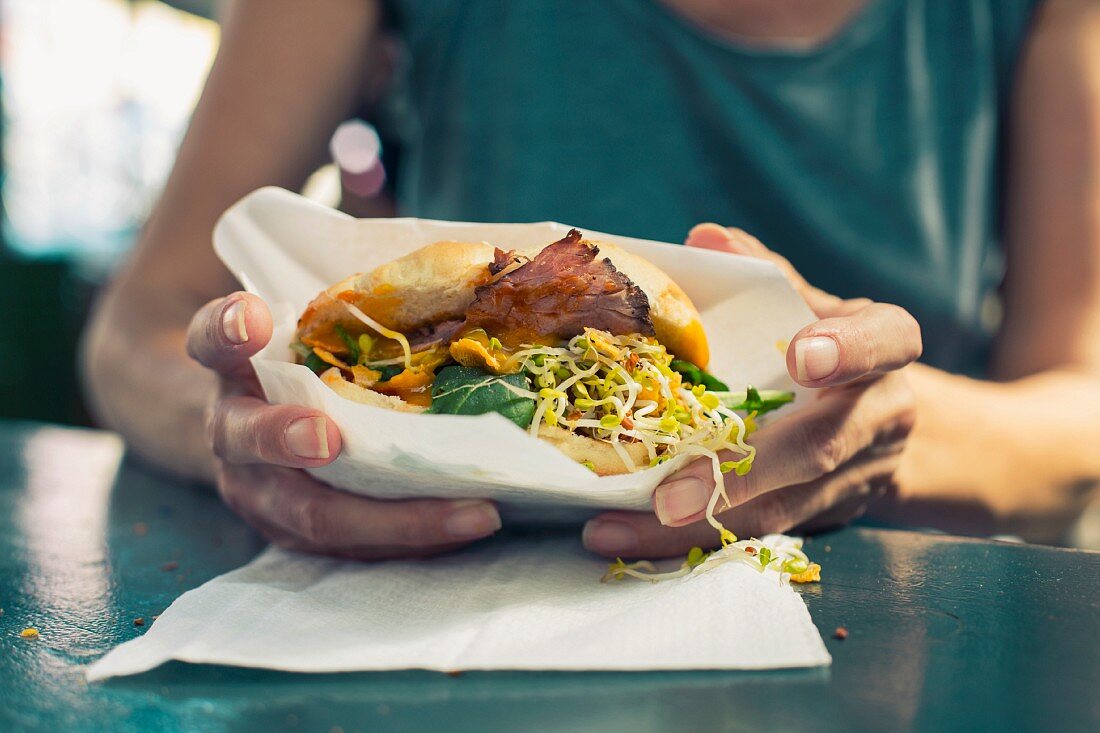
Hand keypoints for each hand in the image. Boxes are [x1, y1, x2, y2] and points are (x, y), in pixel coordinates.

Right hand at [186, 292, 501, 558]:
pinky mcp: (294, 533)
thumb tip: (477, 260)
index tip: (252, 316)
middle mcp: (233, 429)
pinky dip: (410, 537)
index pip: (215, 337)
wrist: (247, 429)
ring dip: (390, 519)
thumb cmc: (300, 363)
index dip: (228, 328)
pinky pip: (350, 545)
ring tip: (468, 511)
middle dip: (286, 438)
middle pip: (246, 439)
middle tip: (326, 439)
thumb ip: (348, 303)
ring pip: (309, 514)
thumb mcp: (306, 328)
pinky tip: (469, 521)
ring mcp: (259, 491)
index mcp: (233, 365)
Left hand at [582, 224, 921, 558]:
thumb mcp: (815, 303)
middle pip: (819, 446)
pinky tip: (631, 535)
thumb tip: (702, 239)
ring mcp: (859, 474)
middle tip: (670, 492)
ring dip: (698, 522)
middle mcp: (883, 414)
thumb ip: (765, 276)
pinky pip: (761, 532)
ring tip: (622, 526)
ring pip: (783, 507)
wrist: (894, 422)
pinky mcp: (827, 515)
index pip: (882, 342)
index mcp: (888, 346)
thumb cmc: (836, 345)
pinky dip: (695, 538)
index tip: (802, 356)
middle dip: (743, 472)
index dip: (846, 350)